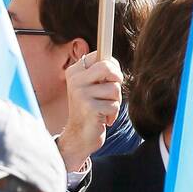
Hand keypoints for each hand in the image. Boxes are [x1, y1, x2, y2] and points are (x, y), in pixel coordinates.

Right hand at [57, 52, 122, 172]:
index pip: (100, 55)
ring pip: (114, 89)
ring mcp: (81, 94)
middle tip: (112, 93)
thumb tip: (114, 62)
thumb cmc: (91, 109)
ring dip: (115, 101)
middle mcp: (75, 80)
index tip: (111, 78)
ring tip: (105, 108)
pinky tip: (103, 119)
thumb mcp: (92, 87)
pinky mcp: (89, 109)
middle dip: (117, 80)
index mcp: (75, 71)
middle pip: (107, 67)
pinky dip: (113, 114)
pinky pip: (114, 105)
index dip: (113, 66)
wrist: (79, 136)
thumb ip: (101, 73)